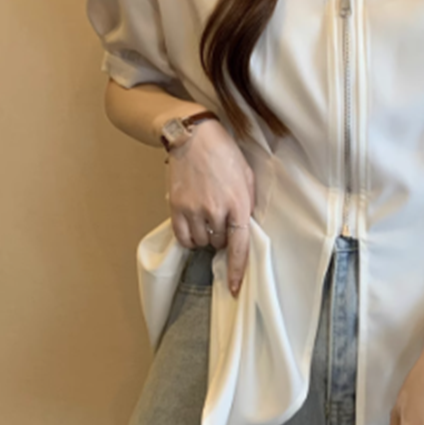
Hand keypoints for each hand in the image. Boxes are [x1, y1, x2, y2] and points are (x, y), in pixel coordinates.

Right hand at [164, 118, 254, 296]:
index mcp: (238, 204)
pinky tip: (192, 226)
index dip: (237, 270)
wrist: (193, 136)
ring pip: (201, 243)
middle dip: (222, 237)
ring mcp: (194, 210)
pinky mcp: (176, 207)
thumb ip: (247, 204)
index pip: (239, 246)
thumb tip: (244, 227)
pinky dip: (189, 237)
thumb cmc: (224, 154)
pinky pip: (182, 237)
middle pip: (219, 244)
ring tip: (206, 218)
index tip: (235, 288)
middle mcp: (216, 211)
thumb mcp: (247, 176)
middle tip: (220, 219)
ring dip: (205, 237)